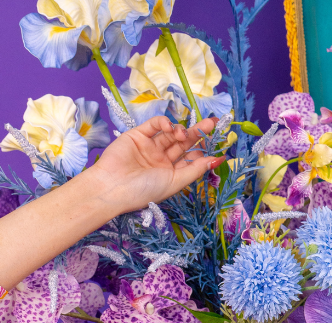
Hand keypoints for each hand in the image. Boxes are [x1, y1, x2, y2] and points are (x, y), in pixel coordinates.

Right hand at [87, 115, 222, 216]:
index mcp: (170, 174)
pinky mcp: (138, 134)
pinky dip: (165, 122)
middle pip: (184, 143)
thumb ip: (196, 169)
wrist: (112, 187)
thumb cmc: (144, 190)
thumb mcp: (175, 182)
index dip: (203, 150)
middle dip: (198, 133)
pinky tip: (170, 128)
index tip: (217, 144)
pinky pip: (155, 124)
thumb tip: (218, 160)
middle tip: (212, 123)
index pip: (190, 158)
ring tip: (183, 134)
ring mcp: (150, 146)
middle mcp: (161, 160)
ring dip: (181, 130)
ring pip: (171, 133)